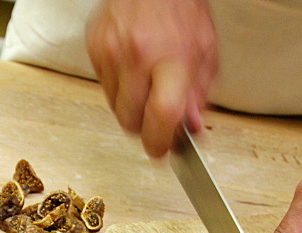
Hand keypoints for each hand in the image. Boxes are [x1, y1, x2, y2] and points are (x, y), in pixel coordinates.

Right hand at [85, 0, 216, 157]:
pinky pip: (104, 86)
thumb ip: (199, 95)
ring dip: (131, 108)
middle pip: (131, 122)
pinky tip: (133, 69)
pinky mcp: (94, 48)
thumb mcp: (207, 52)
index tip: (162, 151)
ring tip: (148, 86)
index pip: (160, 117)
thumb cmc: (182, 7)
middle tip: (157, 121)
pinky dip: (119, 87)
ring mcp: (110, 53)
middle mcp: (136, 57)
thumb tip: (191, 130)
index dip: (160, 143)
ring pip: (115, 108)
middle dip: (144, 129)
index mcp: (171, 58)